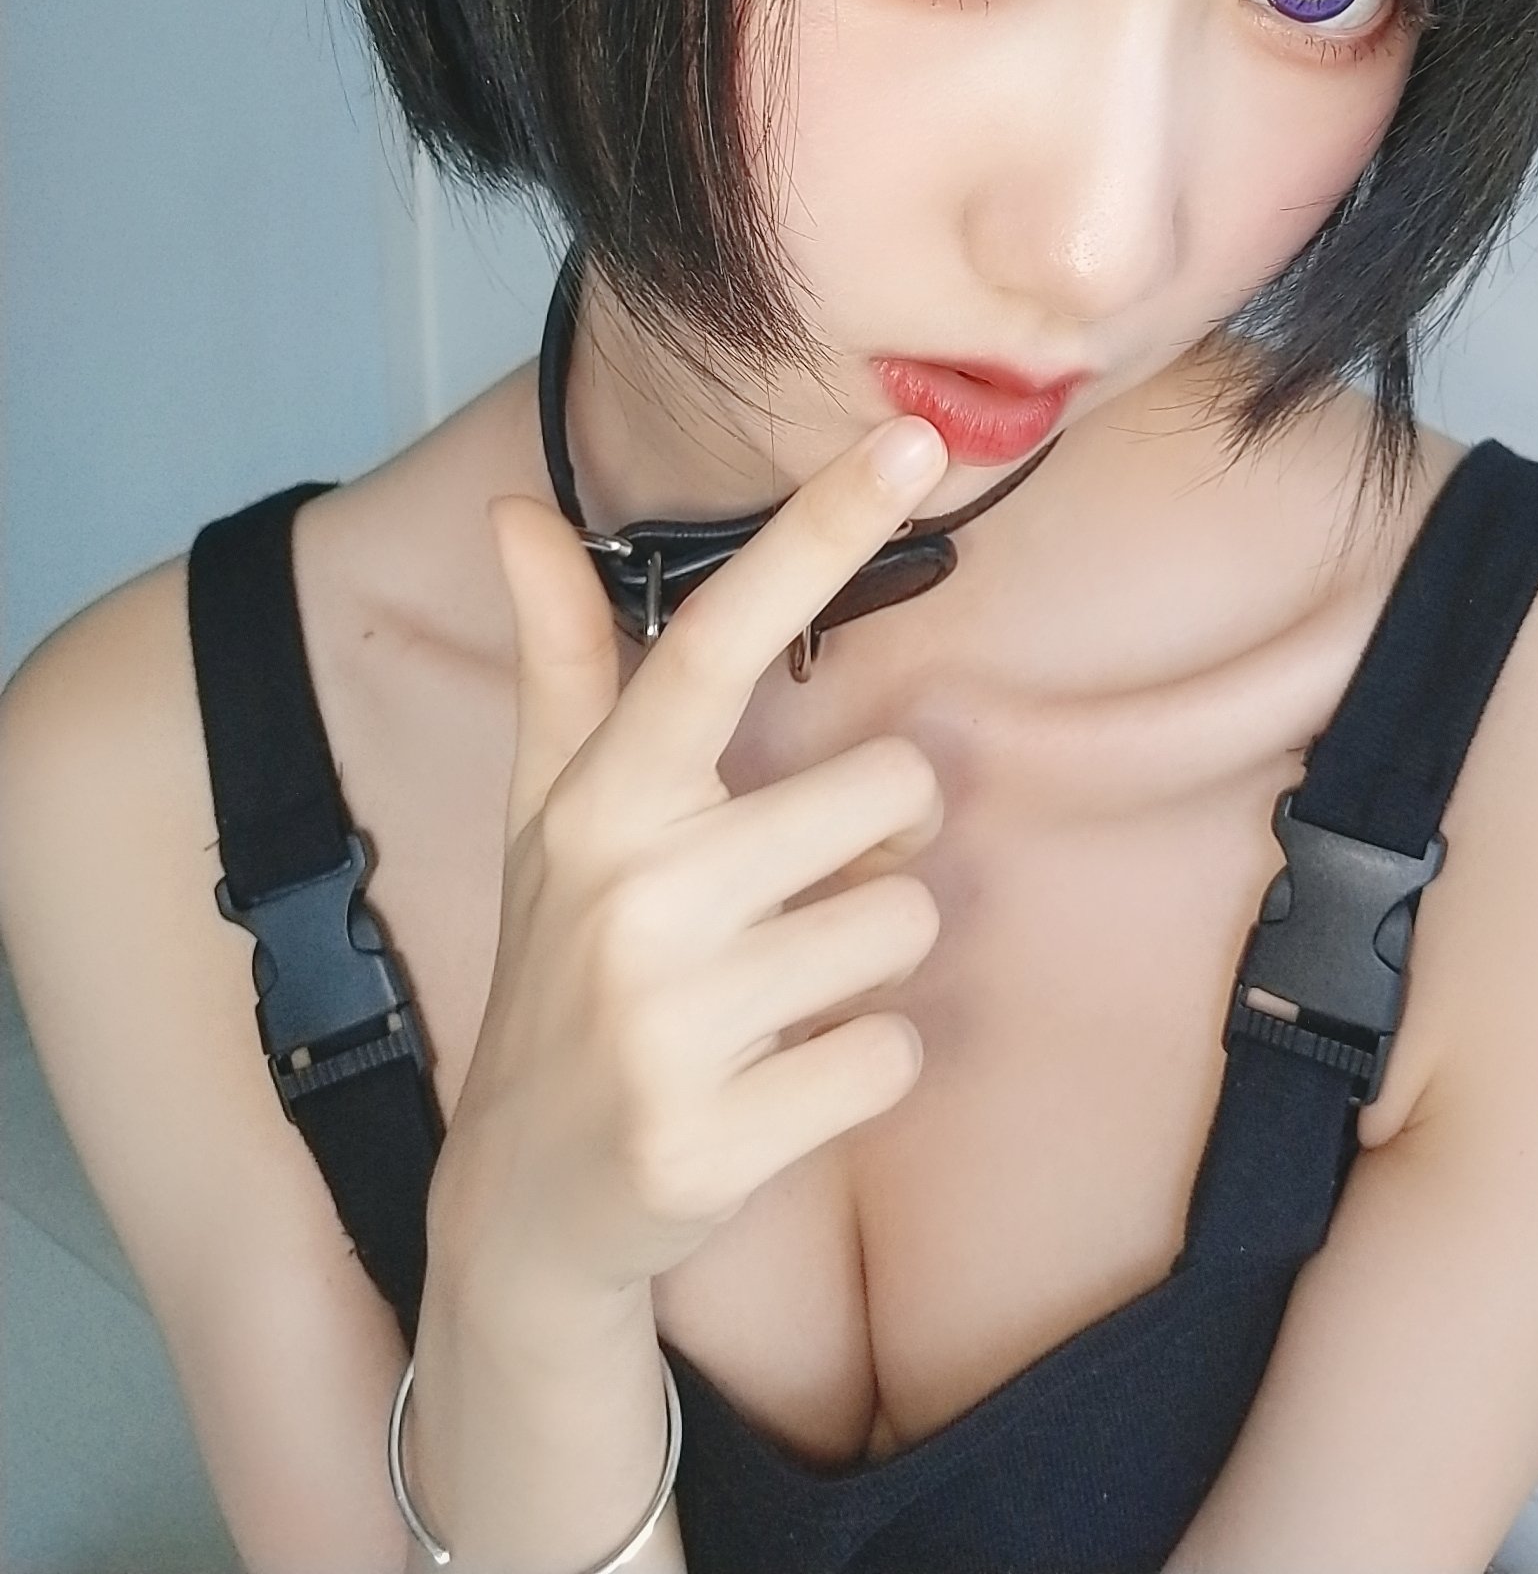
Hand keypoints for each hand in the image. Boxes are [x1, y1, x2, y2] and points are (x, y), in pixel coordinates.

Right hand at [427, 416, 950, 1304]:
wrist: (527, 1207)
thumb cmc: (565, 971)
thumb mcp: (553, 816)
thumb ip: (562, 662)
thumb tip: (514, 513)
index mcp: (603, 802)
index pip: (715, 639)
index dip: (816, 532)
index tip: (915, 437)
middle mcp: (629, 894)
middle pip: (889, 792)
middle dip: (869, 845)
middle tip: (783, 901)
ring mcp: (668, 1022)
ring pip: (905, 923)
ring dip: (865, 962)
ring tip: (768, 998)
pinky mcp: (716, 1137)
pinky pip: (893, 1054)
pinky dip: (861, 1070)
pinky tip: (777, 1084)